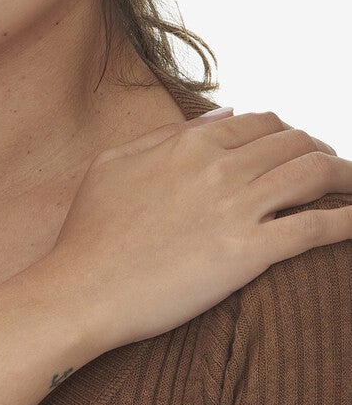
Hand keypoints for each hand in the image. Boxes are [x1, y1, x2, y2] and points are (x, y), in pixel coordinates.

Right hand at [45, 110, 351, 351]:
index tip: (297, 152)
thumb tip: (225, 113)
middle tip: (333, 173)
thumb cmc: (88, 236)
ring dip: (346, 176)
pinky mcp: (247, 255)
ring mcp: (236, 210)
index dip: (288, 134)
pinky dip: (346, 221)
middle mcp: (220, 168)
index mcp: (191, 144)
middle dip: (323, 152)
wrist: (80, 291)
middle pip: (296, 143)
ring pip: (314, 174)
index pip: (262, 123)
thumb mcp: (114, 165)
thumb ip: (168, 135)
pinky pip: (315, 228)